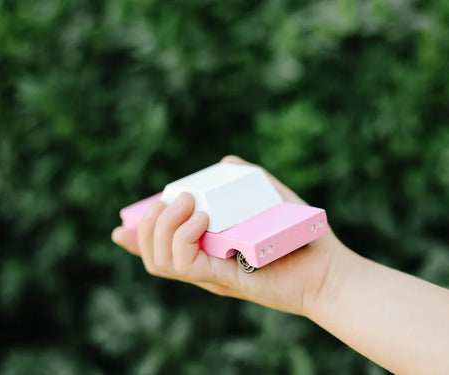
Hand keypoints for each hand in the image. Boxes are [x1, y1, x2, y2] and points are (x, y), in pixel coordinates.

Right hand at [111, 155, 347, 315]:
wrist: (327, 266)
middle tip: (176, 199)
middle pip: (152, 254)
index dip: (137, 240)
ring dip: (163, 226)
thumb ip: (246, 178)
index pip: (160, 251)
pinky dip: (183, 237)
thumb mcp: (270, 197)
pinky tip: (200, 217)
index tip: (121, 227)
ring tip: (188, 203)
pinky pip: (184, 264)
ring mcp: (210, 274)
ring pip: (160, 260)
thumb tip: (224, 162)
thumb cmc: (300, 234)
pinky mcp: (222, 279)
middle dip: (149, 223)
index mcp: (207, 251)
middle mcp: (203, 266)